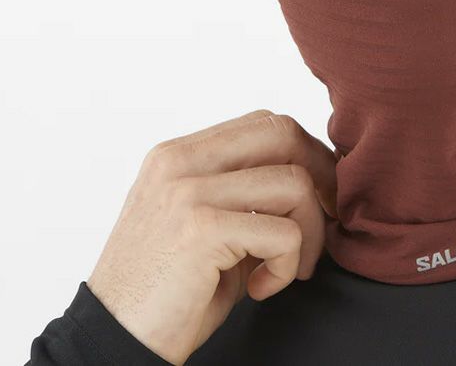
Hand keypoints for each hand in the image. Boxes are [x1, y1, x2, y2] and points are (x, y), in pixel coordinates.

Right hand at [87, 109, 337, 364]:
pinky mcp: (201, 229)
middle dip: (322, 176)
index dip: (306, 152)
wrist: (113, 344)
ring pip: (294, 183)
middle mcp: (180, 162)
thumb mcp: (204, 226)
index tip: (324, 192)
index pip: (262, 123)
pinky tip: (261, 288)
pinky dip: (288, 265)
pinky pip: (284, 233)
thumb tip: (314, 181)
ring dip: (310, 232)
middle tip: (330, 219)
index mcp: (178, 155)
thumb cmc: (164, 293)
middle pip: (282, 133)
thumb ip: (245, 195)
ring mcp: (188, 191)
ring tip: (289, 268)